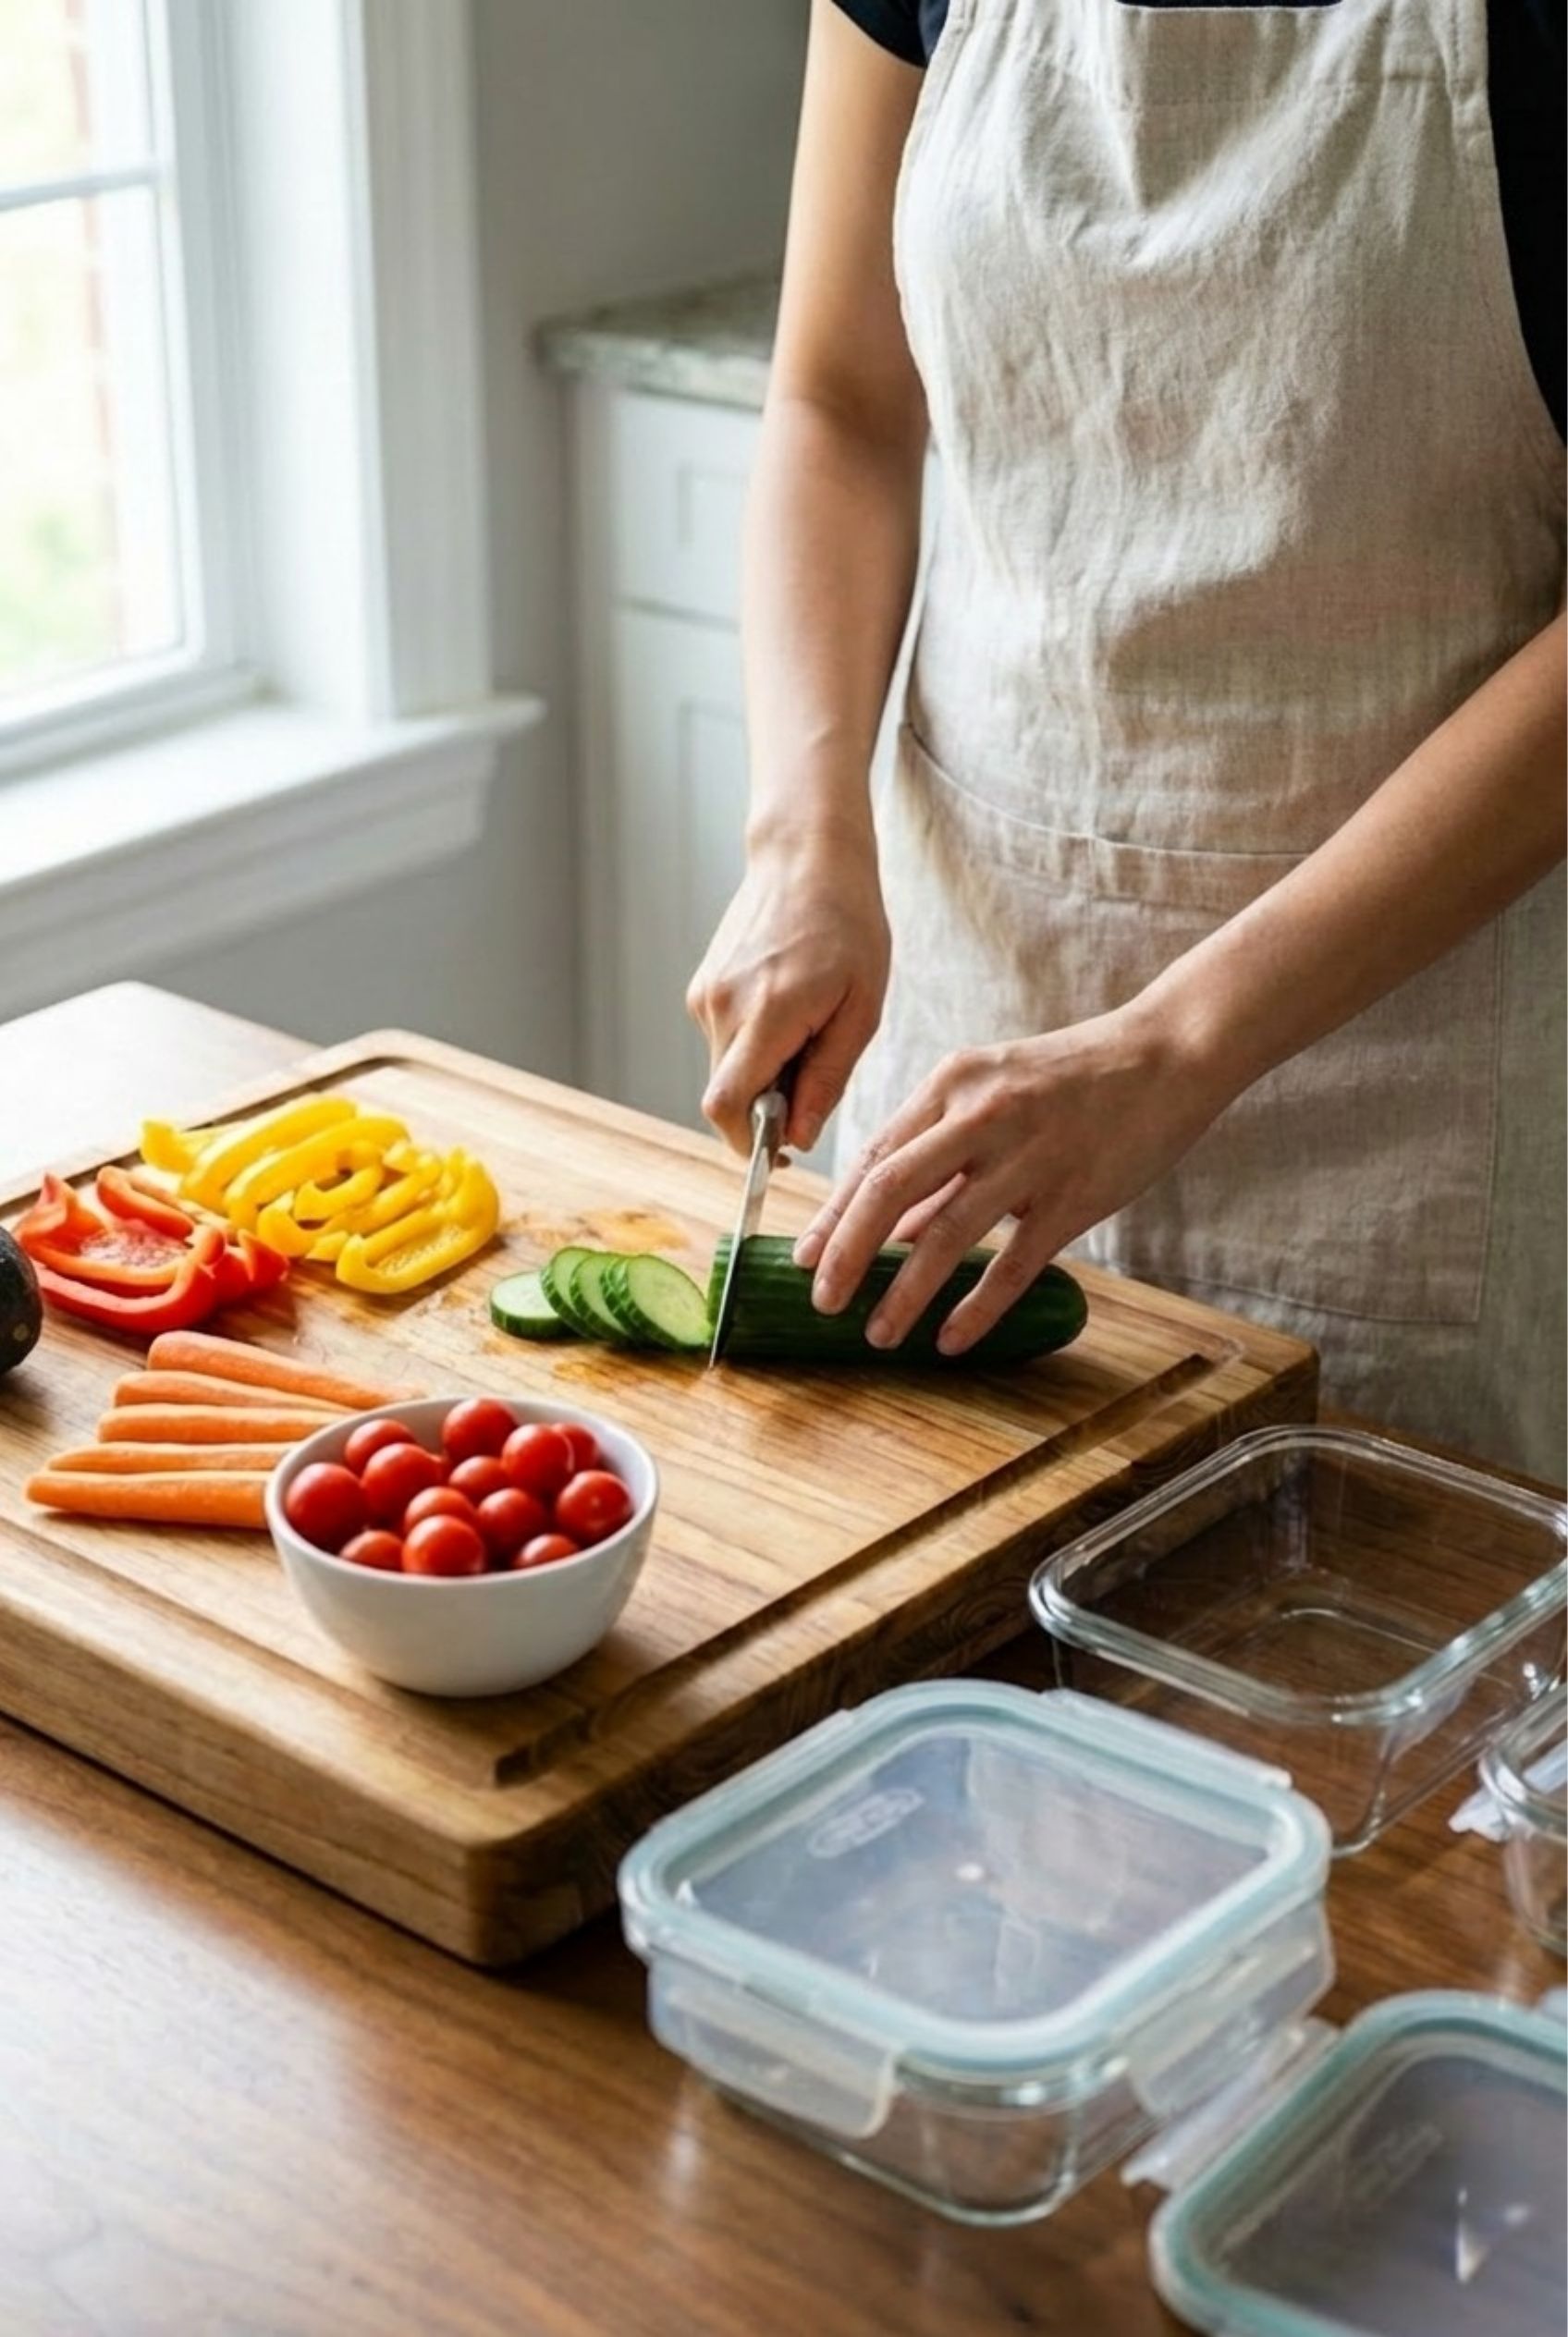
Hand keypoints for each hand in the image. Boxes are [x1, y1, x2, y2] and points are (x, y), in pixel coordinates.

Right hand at [688, 829, 889, 1154]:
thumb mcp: (861, 1010)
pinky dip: (752, 1050)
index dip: (749, 1146)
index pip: (729, 1107)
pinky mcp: (701, 989)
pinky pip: (723, 1043)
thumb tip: (796, 1137)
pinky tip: (787, 1014)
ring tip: (806, 1035)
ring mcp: (705, 996)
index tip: (781, 1156)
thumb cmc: (849, 926)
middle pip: (724, 1098)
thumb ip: (827, 1079)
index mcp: (768, 1012)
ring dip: (761, 1077)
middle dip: (763, 1113)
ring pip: (724, 1072)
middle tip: (811, 1086)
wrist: (806, 857)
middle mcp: (722, 1006)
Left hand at [792, 1001, 1223, 1352]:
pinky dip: (975, 1307)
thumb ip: (943, 1156)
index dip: (833, 1213)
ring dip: (905, 1292)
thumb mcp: (994, 1095)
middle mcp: (981, 1116)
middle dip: (846, 1252)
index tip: (803, 1256)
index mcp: (952, 1084)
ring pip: (945, 1234)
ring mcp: (1028, 1156)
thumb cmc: (1074, 1078)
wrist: (1167, 1054)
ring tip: (879, 1334)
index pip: (874, 1156)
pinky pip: (1012, 1264)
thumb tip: (890, 1226)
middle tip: (822, 1301)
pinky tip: (951, 1339)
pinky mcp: (1073, 1195)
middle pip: (889, 1190)